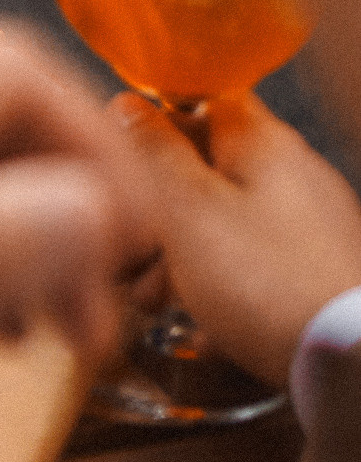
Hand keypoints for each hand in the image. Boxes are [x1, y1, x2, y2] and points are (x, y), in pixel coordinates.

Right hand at [114, 90, 360, 386]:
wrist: (350, 362)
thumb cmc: (267, 284)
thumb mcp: (187, 209)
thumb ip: (155, 152)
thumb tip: (130, 108)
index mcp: (265, 142)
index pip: (200, 99)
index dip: (154, 124)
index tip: (123, 158)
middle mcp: (296, 173)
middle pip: (210, 169)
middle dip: (162, 210)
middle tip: (132, 254)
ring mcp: (315, 226)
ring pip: (231, 223)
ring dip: (185, 256)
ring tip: (158, 303)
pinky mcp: (324, 274)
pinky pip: (261, 267)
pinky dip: (226, 289)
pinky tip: (207, 328)